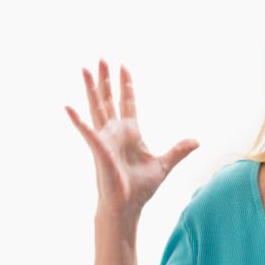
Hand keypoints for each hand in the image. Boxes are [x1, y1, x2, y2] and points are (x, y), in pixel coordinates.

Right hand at [65, 59, 198, 216]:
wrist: (127, 207)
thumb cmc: (140, 189)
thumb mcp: (164, 165)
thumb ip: (178, 151)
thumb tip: (196, 141)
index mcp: (130, 133)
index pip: (127, 103)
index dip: (126, 85)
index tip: (124, 66)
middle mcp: (115, 132)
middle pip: (109, 99)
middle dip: (106, 78)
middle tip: (102, 57)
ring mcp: (105, 139)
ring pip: (97, 108)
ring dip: (91, 88)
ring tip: (84, 68)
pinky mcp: (99, 149)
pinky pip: (87, 132)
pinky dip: (78, 120)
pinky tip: (68, 107)